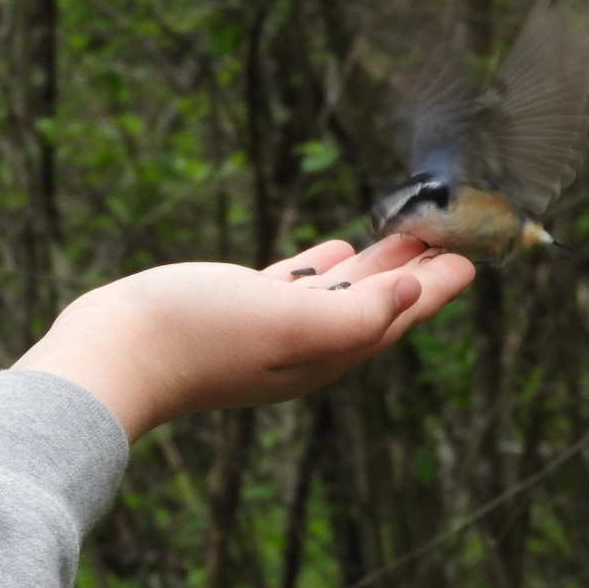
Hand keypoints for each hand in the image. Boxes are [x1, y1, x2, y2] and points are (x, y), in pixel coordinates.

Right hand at [12, 237, 474, 441]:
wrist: (114, 353)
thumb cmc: (199, 336)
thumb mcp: (288, 324)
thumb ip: (359, 315)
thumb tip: (416, 293)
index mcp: (325, 352)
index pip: (399, 315)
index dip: (439, 286)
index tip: (474, 252)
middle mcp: (305, 345)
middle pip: (379, 304)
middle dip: (417, 271)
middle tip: (451, 234)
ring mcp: (271, 328)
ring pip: (343, 292)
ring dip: (378, 265)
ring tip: (407, 235)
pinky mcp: (239, 309)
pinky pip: (300, 284)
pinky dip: (326, 266)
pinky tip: (338, 248)